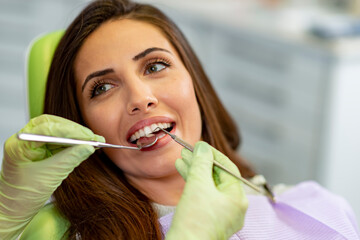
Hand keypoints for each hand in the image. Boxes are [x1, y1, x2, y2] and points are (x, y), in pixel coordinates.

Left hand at [0, 114, 103, 239]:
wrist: (14, 211)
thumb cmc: (22, 198)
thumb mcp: (50, 177)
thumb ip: (70, 159)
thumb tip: (89, 147)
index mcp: (19, 145)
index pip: (47, 129)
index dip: (70, 131)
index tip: (89, 137)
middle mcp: (24, 140)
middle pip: (51, 124)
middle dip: (73, 130)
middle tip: (92, 137)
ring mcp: (32, 144)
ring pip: (56, 131)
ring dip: (75, 136)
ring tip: (93, 142)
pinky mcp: (40, 150)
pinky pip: (58, 141)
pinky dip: (72, 143)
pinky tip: (84, 146)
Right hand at [166, 141, 247, 239]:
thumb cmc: (194, 219)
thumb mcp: (198, 184)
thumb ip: (201, 162)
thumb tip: (202, 146)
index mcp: (238, 198)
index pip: (228, 168)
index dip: (213, 154)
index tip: (199, 145)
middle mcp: (233, 207)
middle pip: (217, 176)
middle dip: (201, 162)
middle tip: (187, 151)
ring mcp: (222, 214)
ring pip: (209, 186)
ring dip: (195, 171)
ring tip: (181, 160)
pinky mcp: (210, 219)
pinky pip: (204, 196)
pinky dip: (194, 184)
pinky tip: (182, 172)